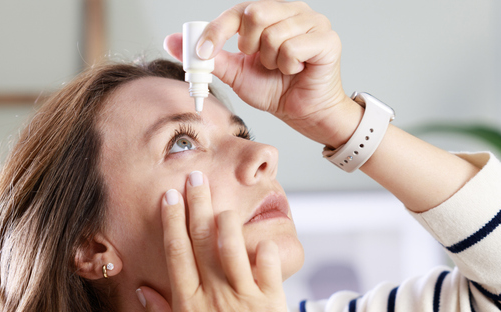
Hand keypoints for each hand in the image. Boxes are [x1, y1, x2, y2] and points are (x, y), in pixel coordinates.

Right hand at [136, 171, 294, 311]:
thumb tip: (142, 289)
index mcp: (188, 308)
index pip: (177, 254)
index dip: (172, 222)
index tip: (170, 197)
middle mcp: (214, 298)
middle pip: (202, 241)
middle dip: (197, 205)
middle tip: (195, 178)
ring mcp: (245, 299)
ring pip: (234, 247)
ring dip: (226, 220)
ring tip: (221, 203)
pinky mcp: (272, 303)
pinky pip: (269, 267)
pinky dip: (264, 249)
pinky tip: (259, 237)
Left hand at [164, 0, 357, 146]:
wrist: (304, 113)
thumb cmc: (276, 90)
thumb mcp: (236, 73)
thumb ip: (210, 57)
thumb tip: (173, 42)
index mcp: (270, 12)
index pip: (237, 11)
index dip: (216, 31)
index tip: (202, 53)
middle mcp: (292, 10)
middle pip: (255, 14)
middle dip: (250, 47)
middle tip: (260, 61)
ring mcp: (313, 21)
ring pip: (273, 35)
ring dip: (271, 62)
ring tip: (281, 69)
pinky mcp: (327, 39)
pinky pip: (293, 48)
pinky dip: (289, 66)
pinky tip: (296, 71)